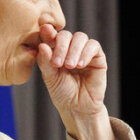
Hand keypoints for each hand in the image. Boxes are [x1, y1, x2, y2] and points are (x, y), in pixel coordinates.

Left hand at [35, 24, 115, 139]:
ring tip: (70, 66)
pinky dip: (86, 53)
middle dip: (60, 46)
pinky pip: (93, 46)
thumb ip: (45, 61)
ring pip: (80, 37)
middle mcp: (70, 48)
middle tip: (57, 63)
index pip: (51, 36)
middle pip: (66, 35)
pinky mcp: (98, 57)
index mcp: (55, 50)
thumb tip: (42, 45)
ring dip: (73, 50)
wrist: (78, 107)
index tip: (44, 32)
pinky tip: (80, 65)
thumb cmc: (62, 93)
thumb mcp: (50, 77)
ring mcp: (84, 51)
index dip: (48, 33)